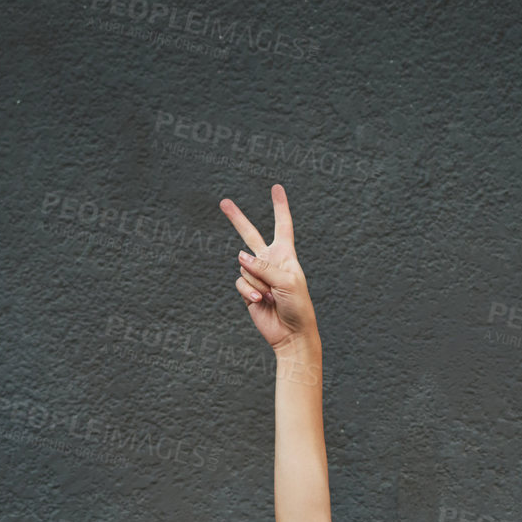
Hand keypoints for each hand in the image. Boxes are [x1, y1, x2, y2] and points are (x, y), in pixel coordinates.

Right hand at [218, 183, 317, 350]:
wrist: (292, 334)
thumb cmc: (298, 306)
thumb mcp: (286, 281)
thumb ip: (263, 266)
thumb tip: (239, 256)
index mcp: (285, 254)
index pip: (282, 225)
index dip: (280, 206)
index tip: (277, 188)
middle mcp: (269, 261)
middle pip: (250, 235)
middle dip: (237, 219)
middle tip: (223, 203)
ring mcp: (257, 276)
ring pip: (244, 267)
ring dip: (257, 282)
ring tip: (271, 296)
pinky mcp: (248, 291)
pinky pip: (240, 283)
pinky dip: (249, 292)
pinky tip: (261, 301)